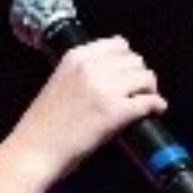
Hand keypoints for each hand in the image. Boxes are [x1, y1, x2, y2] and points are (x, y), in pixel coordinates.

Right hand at [14, 37, 165, 174]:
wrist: (36, 148)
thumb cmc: (45, 122)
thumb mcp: (60, 81)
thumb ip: (84, 72)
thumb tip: (114, 72)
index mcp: (76, 57)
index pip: (117, 44)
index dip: (128, 59)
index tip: (128, 72)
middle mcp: (91, 68)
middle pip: (135, 60)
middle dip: (140, 75)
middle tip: (139, 90)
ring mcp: (104, 88)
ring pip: (146, 77)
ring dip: (150, 89)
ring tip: (147, 100)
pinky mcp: (115, 112)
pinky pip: (149, 101)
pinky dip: (157, 105)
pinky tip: (156, 110)